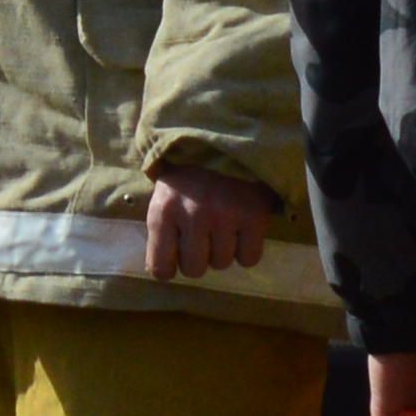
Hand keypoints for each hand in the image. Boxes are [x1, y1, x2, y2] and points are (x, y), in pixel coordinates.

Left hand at [143, 166, 279, 284]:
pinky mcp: (254, 217)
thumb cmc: (188, 176)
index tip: (172, 264)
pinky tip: (241, 232)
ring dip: (222, 252)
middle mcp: (193, 216)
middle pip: (194, 269)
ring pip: (222, 263)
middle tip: (200, 241)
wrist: (225, 145)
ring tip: (221, 229)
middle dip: (197, 260)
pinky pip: (249, 258)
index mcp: (164, 211)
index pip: (160, 265)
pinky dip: (246, 251)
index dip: (167, 269)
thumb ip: (162, 231)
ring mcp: (226, 217)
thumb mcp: (164, 197)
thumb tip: (162, 270)